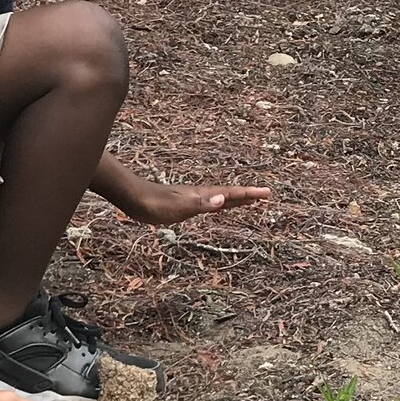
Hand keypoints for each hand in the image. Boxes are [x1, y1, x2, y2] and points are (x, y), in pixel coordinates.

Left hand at [126, 181, 272, 226]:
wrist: (133, 198)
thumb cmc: (154, 204)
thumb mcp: (180, 207)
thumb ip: (201, 204)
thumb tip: (223, 199)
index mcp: (203, 196)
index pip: (231, 194)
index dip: (249, 195)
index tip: (267, 193)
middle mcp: (200, 195)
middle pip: (229, 195)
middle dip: (247, 195)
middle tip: (265, 194)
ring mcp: (192, 199)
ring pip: (219, 198)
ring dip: (234, 199)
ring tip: (247, 200)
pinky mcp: (183, 204)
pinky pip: (208, 204)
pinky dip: (218, 204)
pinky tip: (215, 206)